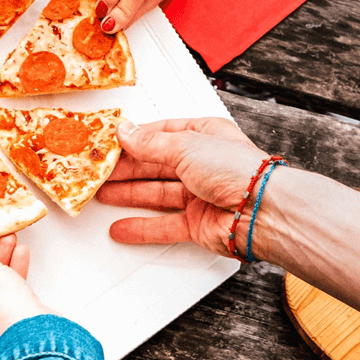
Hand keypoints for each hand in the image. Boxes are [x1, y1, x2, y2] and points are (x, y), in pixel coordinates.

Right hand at [96, 118, 270, 254]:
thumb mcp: (186, 145)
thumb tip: (126, 131)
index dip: (135, 139)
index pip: (162, 134)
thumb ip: (151, 143)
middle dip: (127, 169)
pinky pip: (165, 225)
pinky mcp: (198, 223)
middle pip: (156, 165)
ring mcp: (200, 194)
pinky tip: (122, 227)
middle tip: (99, 172)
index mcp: (204, 136)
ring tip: (102, 195)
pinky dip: (142, 227)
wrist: (260, 210)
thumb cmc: (236, 169)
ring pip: (157, 194)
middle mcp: (203, 164)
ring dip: (129, 195)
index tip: (110, 144)